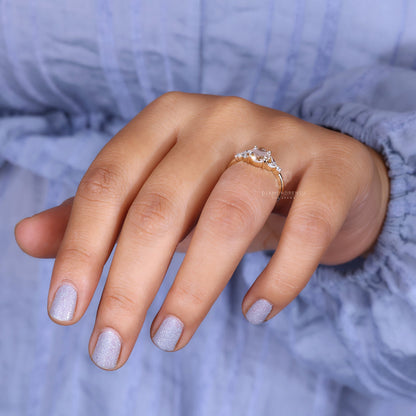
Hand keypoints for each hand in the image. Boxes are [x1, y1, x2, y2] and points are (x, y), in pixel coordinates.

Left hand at [14, 92, 389, 369]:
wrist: (321, 172)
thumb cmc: (229, 184)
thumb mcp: (164, 193)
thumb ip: (102, 214)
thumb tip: (25, 240)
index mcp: (170, 118)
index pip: (109, 181)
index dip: (80, 248)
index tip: (66, 314)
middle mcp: (222, 118)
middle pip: (162, 204)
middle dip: (129, 285)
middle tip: (110, 348)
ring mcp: (282, 138)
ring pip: (229, 214)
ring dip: (194, 287)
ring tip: (169, 338)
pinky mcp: (331, 170)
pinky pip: (305, 228)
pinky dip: (280, 278)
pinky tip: (255, 313)